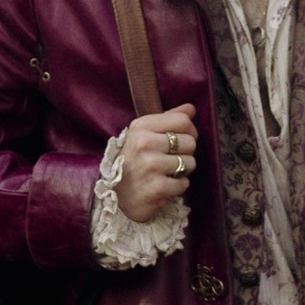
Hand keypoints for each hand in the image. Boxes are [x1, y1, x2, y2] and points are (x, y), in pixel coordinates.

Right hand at [116, 104, 198, 222]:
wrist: (113, 196)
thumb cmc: (130, 162)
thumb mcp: (141, 134)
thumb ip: (168, 119)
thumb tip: (191, 108)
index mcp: (141, 126)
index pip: (183, 120)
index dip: (189, 131)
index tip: (181, 140)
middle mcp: (145, 143)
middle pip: (190, 142)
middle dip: (185, 153)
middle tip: (170, 160)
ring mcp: (151, 166)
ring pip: (190, 163)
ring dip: (182, 171)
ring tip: (166, 173)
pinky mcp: (157, 188)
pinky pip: (184, 183)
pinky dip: (177, 187)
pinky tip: (163, 186)